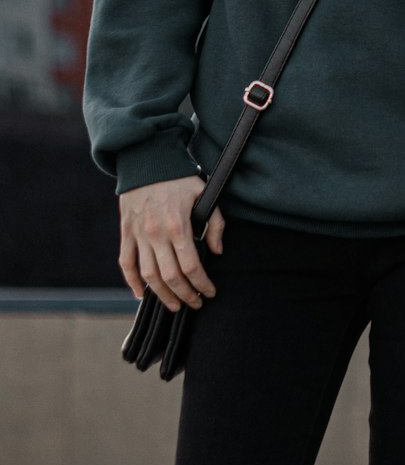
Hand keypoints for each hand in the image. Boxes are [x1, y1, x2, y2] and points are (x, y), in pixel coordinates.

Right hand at [118, 174, 225, 312]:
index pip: (191, 266)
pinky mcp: (126, 233)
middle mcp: (156, 234)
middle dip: (185, 295)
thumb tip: (217, 252)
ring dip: (162, 295)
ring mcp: (138, 235)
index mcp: (178, 225)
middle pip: (170, 277)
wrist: (147, 159)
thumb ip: (215, 223)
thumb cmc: (180, 177)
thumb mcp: (204, 194)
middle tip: (195, 304)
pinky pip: (126, 264)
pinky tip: (142, 295)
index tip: (209, 293)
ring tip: (175, 305)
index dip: (202, 284)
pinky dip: (132, 282)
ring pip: (148, 276)